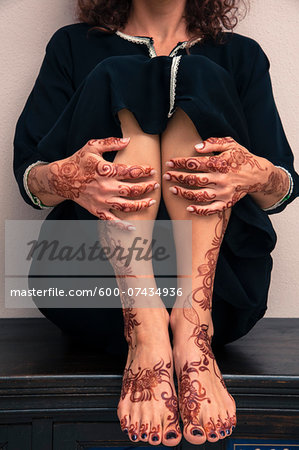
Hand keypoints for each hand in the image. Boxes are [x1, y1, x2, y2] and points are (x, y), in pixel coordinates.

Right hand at [43, 138, 157, 227]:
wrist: (60, 179)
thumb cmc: (78, 161)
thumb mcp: (92, 146)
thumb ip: (111, 143)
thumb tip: (129, 140)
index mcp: (106, 171)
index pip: (130, 171)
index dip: (144, 171)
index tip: (152, 170)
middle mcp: (105, 187)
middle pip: (132, 190)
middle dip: (147, 187)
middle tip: (156, 184)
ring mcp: (101, 201)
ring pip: (126, 206)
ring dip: (141, 205)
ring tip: (151, 201)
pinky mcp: (96, 210)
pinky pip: (112, 220)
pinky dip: (122, 225)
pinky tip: (133, 227)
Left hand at [163, 136, 269, 215]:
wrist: (258, 175)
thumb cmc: (241, 157)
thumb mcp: (230, 144)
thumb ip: (213, 143)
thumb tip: (196, 147)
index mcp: (220, 163)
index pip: (195, 163)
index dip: (180, 163)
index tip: (169, 162)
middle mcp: (221, 179)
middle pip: (195, 179)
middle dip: (178, 177)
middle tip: (166, 176)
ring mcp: (224, 192)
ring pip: (200, 195)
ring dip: (184, 193)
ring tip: (172, 189)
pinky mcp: (227, 202)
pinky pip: (212, 209)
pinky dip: (200, 210)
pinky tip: (189, 208)